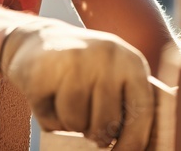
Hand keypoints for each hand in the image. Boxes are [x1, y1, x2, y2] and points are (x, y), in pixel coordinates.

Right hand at [0, 21, 154, 148]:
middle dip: (95, 133)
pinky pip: (50, 118)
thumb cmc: (83, 69)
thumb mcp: (113, 77)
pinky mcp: (43, 71)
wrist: (39, 40)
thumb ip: (127, 106)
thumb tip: (134, 150)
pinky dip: (48, 118)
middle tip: (86, 122)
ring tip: (65, 102)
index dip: (133, 141)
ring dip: (69, 124)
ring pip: (76, 122)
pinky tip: (48, 96)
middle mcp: (106, 56)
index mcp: (131, 62)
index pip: (141, 112)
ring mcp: (74, 60)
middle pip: (106, 122)